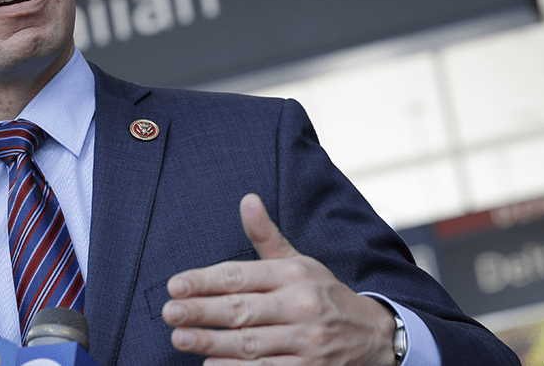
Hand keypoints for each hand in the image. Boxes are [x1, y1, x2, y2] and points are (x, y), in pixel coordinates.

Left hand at [162, 193, 396, 364]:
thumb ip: (267, 237)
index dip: (205, 280)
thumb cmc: (325, 296)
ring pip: (251, 344)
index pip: (242, 276)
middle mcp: (301, 306)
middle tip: (170, 312)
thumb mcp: (300, 262)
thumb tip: (247, 199)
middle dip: (203, 311)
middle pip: (243, 310)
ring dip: (212, 343)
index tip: (175, 286)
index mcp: (294, 275)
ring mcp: (306, 342)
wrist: (374, 337)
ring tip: (181, 338)